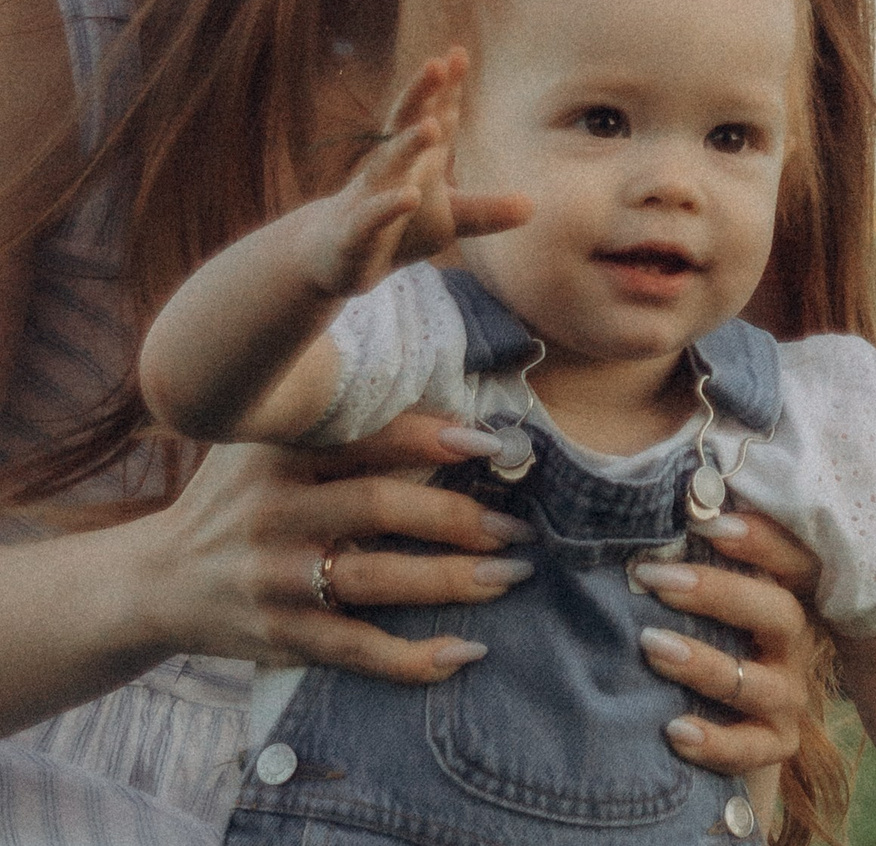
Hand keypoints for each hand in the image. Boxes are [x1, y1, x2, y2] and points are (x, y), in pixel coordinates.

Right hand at [131, 411, 536, 680]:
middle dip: (457, 518)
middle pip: (379, 509)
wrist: (155, 581)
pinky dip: (411, 658)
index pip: (366, 439)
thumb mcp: (269, 447)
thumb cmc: (240, 499)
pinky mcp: (277, 634)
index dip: (432, 439)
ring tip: (510, 576)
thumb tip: (461, 423)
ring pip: (375, 580)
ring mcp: (273, 578)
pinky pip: (354, 649)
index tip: (493, 447)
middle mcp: (272, 513)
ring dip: (451, 581)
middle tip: (515, 528)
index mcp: (277, 454)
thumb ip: (343, 429)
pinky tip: (463, 654)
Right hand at [310, 48, 528, 295]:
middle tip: (438, 63)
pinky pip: (371, 215)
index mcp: (417, 159)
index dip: (444, 87)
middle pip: (405, 124)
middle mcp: (390, 169)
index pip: (433, 117)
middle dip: (421, 94)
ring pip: (387, 164)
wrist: (337, 261)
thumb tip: (533, 207)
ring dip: (408, 143)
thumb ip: (487, 209)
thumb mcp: (450, 220)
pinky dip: (388, 205)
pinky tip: (408, 196)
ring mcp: (370, 196)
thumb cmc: (400, 229)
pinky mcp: (356, 232)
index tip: (457, 52)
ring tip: (431, 126)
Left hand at [631, 509, 823, 800]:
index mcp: (786, 599)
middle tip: (656, 577)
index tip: (707, 521)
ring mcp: (789, 697)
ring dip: (705, 665)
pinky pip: (752, 748)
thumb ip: (695, 564)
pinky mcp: (777, 744)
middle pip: (779, 613)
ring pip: (759, 683)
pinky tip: (675, 729)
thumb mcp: (710, 603)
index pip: (792, 560)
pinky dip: (715, 741)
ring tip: (651, 646)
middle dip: (717, 593)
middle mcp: (796, 644)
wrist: (732, 727)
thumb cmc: (710, 642)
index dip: (760, 539)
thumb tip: (653, 517)